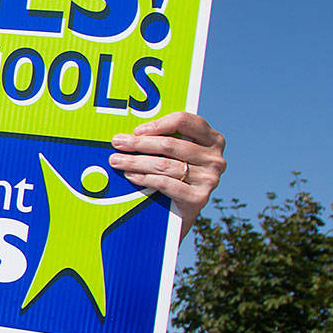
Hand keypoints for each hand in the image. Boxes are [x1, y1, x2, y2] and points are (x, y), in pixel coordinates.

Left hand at [110, 112, 226, 235]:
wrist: (183, 211)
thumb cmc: (176, 175)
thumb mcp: (176, 154)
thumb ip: (164, 140)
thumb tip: (130, 133)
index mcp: (213, 139)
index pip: (185, 121)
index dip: (158, 124)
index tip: (136, 131)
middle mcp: (215, 158)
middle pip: (170, 145)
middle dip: (139, 144)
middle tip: (117, 143)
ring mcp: (209, 179)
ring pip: (165, 165)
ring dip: (136, 162)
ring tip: (117, 161)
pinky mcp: (199, 198)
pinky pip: (165, 184)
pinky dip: (145, 178)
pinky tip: (131, 175)